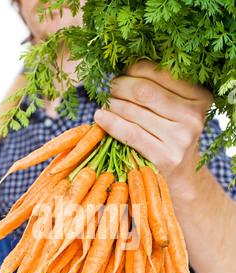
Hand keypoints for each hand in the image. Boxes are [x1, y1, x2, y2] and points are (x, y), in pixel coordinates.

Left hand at [94, 60, 212, 192]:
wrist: (181, 174)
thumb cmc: (170, 135)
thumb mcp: (175, 110)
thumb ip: (158, 89)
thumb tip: (121, 70)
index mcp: (200, 98)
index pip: (160, 73)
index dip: (135, 70)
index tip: (122, 74)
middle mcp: (193, 117)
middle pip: (144, 91)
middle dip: (120, 86)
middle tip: (109, 89)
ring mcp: (180, 139)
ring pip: (133, 111)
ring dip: (112, 104)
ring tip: (104, 104)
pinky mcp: (165, 157)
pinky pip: (130, 134)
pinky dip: (111, 123)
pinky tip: (100, 117)